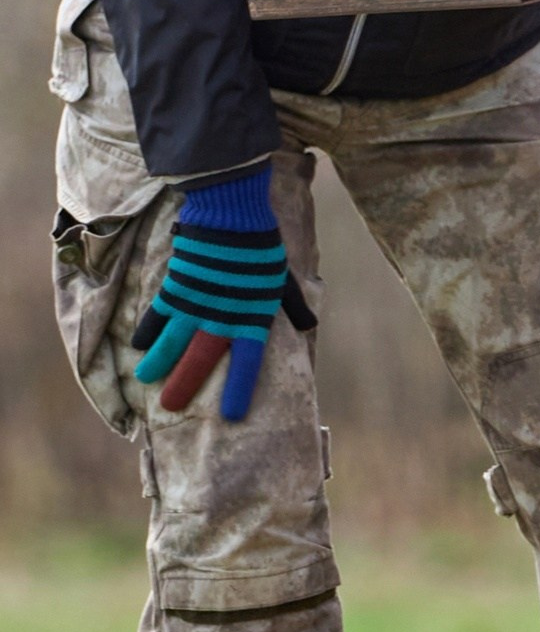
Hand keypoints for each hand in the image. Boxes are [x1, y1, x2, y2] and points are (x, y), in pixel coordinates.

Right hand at [131, 164, 314, 421]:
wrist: (231, 216)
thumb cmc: (262, 248)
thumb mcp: (283, 281)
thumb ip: (293, 306)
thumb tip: (310, 324)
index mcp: (252, 320)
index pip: (247, 364)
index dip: (238, 390)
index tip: (232, 416)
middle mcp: (223, 319)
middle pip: (202, 359)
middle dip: (186, 384)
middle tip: (171, 407)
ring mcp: (197, 305)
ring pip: (173, 341)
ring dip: (160, 362)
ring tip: (145, 380)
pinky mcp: (176, 287)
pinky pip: (158, 314)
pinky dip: (148, 329)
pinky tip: (138, 345)